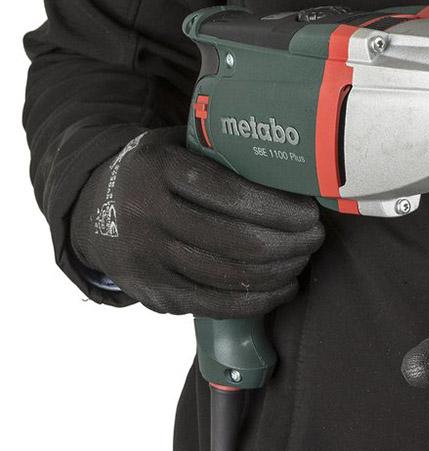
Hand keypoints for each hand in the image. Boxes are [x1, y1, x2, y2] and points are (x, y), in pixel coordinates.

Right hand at [70, 127, 324, 316]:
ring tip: (303, 258)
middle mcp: (147, 216)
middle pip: (237, 241)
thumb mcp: (177, 144)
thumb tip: (292, 161)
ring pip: (230, 277)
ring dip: (280, 272)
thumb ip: (221, 149)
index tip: (309, 211)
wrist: (92, 209)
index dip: (279, 208)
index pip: (231, 194)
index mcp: (159, 171)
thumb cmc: (158, 173)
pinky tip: (283, 287)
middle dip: (290, 242)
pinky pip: (216, 305)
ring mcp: (148, 261)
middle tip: (315, 236)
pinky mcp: (154, 295)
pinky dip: (259, 300)